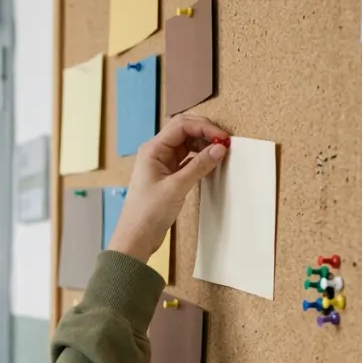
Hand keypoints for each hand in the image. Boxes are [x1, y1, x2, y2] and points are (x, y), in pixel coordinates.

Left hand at [107, 114, 229, 262]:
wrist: (136, 236)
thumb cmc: (149, 212)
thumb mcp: (177, 187)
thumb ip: (199, 166)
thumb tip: (221, 148)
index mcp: (153, 149)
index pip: (181, 126)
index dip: (204, 127)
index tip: (224, 138)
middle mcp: (156, 152)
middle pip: (184, 131)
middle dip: (205, 132)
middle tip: (225, 143)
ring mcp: (162, 163)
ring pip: (187, 145)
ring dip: (204, 145)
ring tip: (221, 153)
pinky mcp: (168, 175)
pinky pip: (187, 159)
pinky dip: (200, 159)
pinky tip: (211, 163)